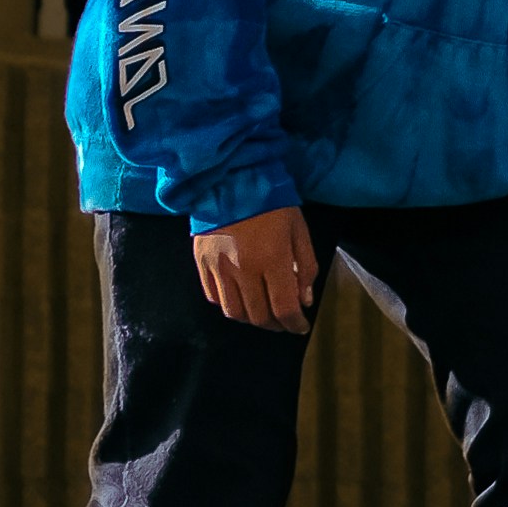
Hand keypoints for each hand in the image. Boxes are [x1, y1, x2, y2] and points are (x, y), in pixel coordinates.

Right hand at [194, 205, 320, 332]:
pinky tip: (242, 299)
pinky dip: (230, 305)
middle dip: (276, 325)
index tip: (301, 327)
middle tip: (285, 322)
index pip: (284, 308)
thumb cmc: (272, 203)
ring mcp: (218, 269)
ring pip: (234, 312)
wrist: (232, 179)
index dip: (294, 324)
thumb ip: (305, 267)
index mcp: (272, 260)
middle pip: (258, 316)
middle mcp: (243, 270)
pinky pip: (214, 297)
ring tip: (264, 314)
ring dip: (252, 319)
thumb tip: (303, 300)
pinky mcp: (202, 264)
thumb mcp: (299, 231)